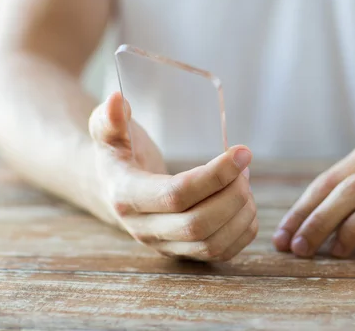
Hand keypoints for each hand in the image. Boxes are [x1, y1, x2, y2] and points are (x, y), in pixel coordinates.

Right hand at [88, 91, 256, 260]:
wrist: (118, 189)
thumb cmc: (121, 154)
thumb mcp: (108, 133)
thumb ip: (110, 118)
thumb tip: (117, 99)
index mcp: (127, 197)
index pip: (176, 194)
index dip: (215, 174)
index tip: (243, 151)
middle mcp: (145, 230)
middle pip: (198, 224)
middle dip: (233, 194)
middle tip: (245, 166)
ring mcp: (166, 246)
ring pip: (213, 243)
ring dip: (242, 211)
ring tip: (245, 180)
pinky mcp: (186, 254)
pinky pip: (223, 253)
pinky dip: (244, 229)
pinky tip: (245, 202)